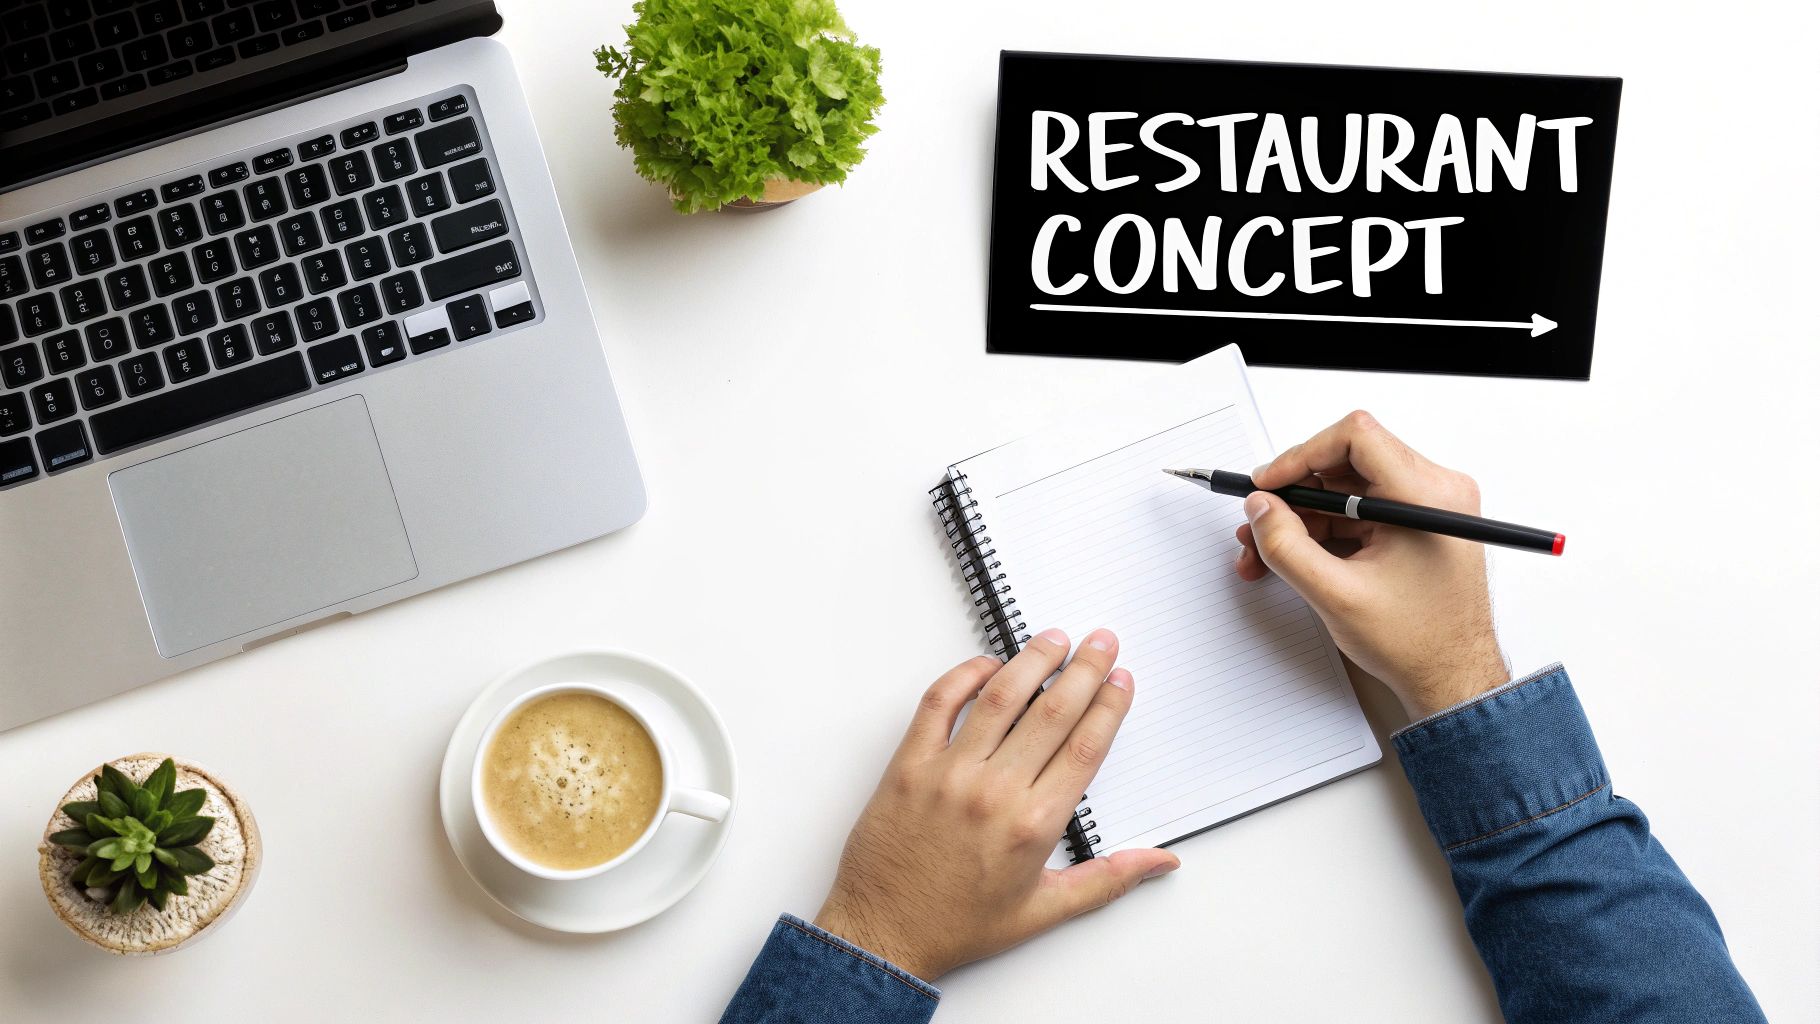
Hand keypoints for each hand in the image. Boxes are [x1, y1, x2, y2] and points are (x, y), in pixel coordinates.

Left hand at [813, 629, 1178, 980]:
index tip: (1121, 680)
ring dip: (1032, 661)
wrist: (883, 934)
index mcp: (1033, 826)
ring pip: (1000, 698)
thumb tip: (1161, 860)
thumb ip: (1108, 880)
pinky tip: (987, 665)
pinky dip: (964, 676)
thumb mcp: (1044, 911)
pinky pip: (938, 704)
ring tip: (1053, 639)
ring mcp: (948, 774)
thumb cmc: (958, 925)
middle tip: (1101, 641)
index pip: (1086, 747)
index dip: (1109, 706)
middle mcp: (994, 792)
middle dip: (1084, 670)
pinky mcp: (907, 766)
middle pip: (1052, 712)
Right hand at [1234, 411, 1508, 718]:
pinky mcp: (1417, 524)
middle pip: (1347, 462)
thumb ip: (1287, 546)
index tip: (1269, 484)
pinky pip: (1360, 509)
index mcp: (1427, 498)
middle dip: (1294, 494)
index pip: (1356, 437)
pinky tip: (1295, 556)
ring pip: (1347, 488)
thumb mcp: (1337, 595)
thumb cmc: (1419, 643)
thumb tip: (1260, 509)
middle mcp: (1435, 491)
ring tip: (1267, 549)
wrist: (1452, 678)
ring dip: (1303, 516)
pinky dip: (1324, 529)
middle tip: (1261, 520)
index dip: (1301, 456)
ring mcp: (1428, 507)